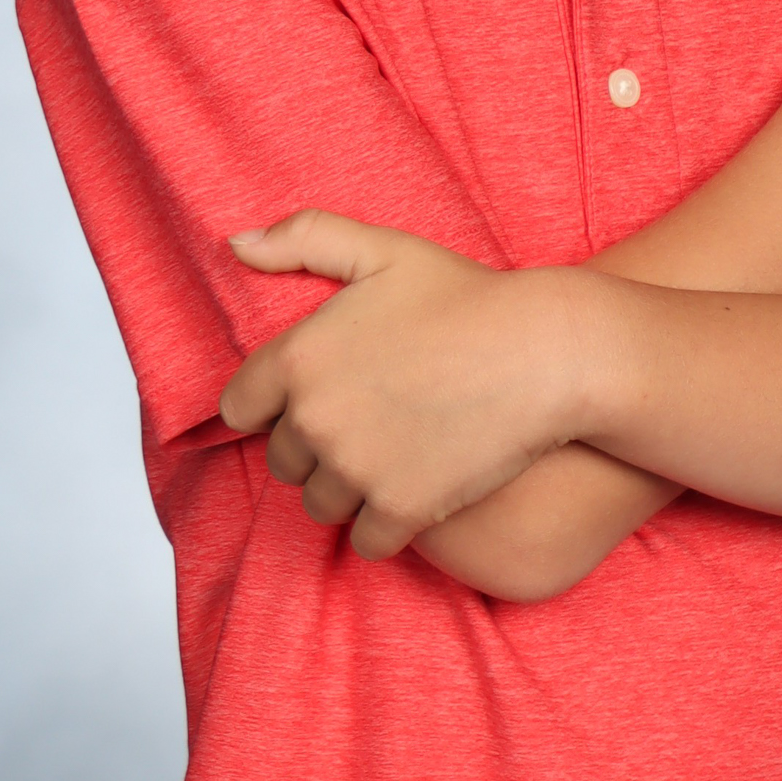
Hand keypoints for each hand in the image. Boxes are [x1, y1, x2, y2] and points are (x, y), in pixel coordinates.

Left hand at [217, 213, 597, 558]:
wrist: (546, 354)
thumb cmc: (467, 298)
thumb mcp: (383, 250)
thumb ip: (303, 239)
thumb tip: (235, 244)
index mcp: (298, 358)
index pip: (239, 407)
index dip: (272, 405)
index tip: (314, 398)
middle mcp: (315, 419)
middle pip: (282, 462)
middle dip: (314, 448)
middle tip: (366, 423)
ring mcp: (356, 469)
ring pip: (320, 504)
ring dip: (346, 489)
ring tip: (390, 457)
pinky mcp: (398, 509)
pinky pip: (365, 541)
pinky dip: (385, 525)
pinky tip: (413, 492)